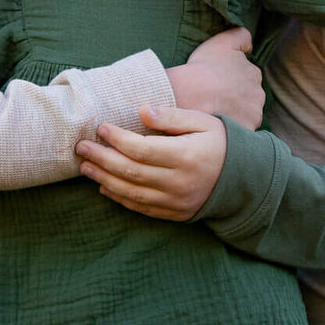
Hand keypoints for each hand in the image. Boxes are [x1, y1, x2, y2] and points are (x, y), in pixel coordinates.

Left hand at [75, 106, 225, 220]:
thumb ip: (171, 116)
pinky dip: (120, 198)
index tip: (100, 128)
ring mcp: (175, 201)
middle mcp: (178, 182)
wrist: (244, 179)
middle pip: (131, 172)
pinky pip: (141, 208)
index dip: (117, 139)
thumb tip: (141, 110)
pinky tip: (104, 187)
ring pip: (132, 193)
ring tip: (85, 167)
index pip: (141, 149)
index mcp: (185, 156)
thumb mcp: (202, 121)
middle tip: (81, 147)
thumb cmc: (219, 142)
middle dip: (102, 159)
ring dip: (104, 180)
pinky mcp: (174, 214)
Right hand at [165, 27, 264, 129]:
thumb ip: (241, 36)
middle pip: (247, 98)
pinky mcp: (244, 131)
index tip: (216, 82)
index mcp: (254, 73)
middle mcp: (259, 95)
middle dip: (235, 98)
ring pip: (243, 115)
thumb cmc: (204, 67)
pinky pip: (237, 131)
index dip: (230, 80)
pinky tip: (215, 125)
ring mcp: (253, 115)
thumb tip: (250, 45)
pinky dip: (229, 129)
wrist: (192, 95)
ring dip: (233, 114)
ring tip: (213, 113)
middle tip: (214, 98)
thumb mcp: (222, 41)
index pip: (246, 78)